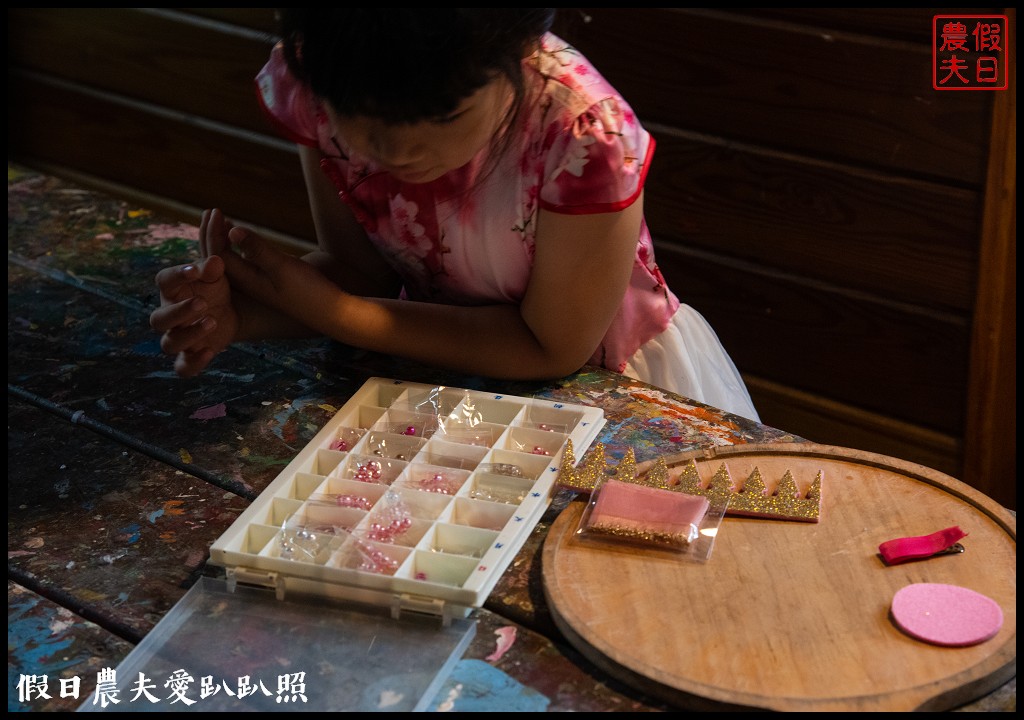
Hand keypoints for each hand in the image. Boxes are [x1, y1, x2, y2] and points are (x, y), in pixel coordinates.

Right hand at [149, 255, 238, 376]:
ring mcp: (178, 337)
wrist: (232, 309)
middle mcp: (169, 315)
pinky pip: (183, 367)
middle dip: (179, 312)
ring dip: (189, 335)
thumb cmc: (215, 287)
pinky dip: (193, 363)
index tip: (195, 271)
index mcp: (172, 290)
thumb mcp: (217, 275)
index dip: (176, 275)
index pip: (163, 281)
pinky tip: (210, 351)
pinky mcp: (191, 355)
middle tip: (203, 302)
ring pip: (170, 343)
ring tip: (212, 321)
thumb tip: (215, 262)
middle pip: (159, 319)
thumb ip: (213, 268)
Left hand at [219, 222, 339, 329]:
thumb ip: (257, 249)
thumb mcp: (282, 267)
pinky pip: (246, 261)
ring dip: (225, 239)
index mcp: (246, 280)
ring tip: (222, 220)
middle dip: (213, 234)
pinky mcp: (269, 281)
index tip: (214, 211)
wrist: (330, 312)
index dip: (213, 232)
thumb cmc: (308, 291)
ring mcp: (259, 282)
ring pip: (233, 259)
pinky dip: (241, 246)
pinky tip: (243, 238)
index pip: (218, 255)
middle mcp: (248, 283)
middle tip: (210, 211)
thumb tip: (231, 230)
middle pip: (220, 258)